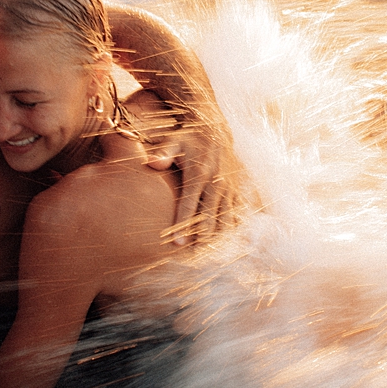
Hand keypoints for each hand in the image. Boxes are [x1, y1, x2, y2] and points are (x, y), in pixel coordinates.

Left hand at [125, 90, 242, 243]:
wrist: (215, 129)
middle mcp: (216, 184)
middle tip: (192, 257)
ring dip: (217, 239)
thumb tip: (150, 163)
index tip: (177, 243)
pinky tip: (222, 245)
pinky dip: (230, 230)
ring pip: (226, 220)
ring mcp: (229, 189)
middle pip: (210, 218)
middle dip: (202, 238)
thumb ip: (162, 153)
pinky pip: (236, 215)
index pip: (190, 204)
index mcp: (199, 174)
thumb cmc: (188, 139)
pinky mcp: (236, 191)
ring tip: (206, 256)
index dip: (183, 224)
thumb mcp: (174, 141)